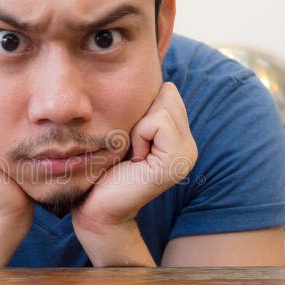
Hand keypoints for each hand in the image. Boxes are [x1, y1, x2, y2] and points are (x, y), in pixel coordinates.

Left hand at [72, 82, 196, 265]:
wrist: (96, 209)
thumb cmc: (102, 169)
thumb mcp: (123, 132)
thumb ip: (140, 109)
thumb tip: (146, 75)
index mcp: (179, 137)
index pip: (166, 91)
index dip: (139, 107)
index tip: (128, 139)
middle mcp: (189, 145)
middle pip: (166, 93)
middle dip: (139, 113)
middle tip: (128, 147)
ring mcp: (186, 154)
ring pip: (162, 105)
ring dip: (137, 125)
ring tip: (130, 153)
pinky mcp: (175, 161)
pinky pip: (157, 122)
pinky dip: (138, 135)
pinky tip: (133, 159)